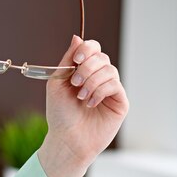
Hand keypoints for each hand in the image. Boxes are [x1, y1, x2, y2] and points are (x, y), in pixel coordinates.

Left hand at [38, 35, 128, 176]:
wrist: (67, 140)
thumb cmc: (60, 115)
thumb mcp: (57, 84)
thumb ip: (67, 60)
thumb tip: (77, 37)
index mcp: (84, 71)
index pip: (93, 49)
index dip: (87, 49)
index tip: (76, 59)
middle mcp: (99, 78)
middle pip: (101, 57)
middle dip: (87, 67)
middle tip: (75, 82)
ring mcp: (110, 90)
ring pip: (109, 70)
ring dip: (92, 81)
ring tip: (81, 97)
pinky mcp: (120, 102)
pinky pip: (115, 84)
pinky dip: (100, 91)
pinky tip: (90, 103)